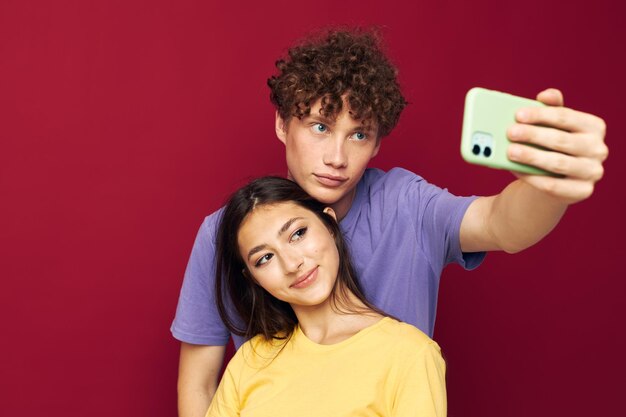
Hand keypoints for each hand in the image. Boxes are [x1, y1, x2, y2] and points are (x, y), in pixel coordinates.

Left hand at [506, 88, 607, 203]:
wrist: (556, 179)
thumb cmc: (552, 145)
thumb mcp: (553, 126)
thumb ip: (551, 108)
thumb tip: (545, 95)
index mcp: (594, 127)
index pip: (565, 117)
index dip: (540, 115)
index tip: (518, 114)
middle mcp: (598, 149)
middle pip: (561, 140)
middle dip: (533, 135)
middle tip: (510, 132)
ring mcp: (592, 172)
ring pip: (558, 163)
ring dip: (532, 157)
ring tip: (510, 151)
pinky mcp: (582, 191)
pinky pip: (553, 185)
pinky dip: (532, 177)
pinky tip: (515, 170)